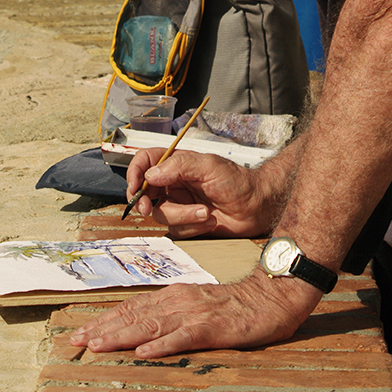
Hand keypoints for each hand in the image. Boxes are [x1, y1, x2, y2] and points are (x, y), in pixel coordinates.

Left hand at [69, 268, 319, 357]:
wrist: (269, 297)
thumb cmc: (233, 307)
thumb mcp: (196, 308)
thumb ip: (171, 317)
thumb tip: (141, 332)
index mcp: (172, 296)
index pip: (132, 308)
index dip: (105, 320)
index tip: (81, 333)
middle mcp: (178, 300)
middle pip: (134, 316)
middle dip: (103, 329)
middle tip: (75, 341)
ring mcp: (194, 313)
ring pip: (151, 325)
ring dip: (122, 336)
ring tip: (98, 345)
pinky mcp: (211, 327)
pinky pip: (183, 337)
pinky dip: (162, 345)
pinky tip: (144, 353)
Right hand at [125, 149, 272, 237]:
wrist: (257, 206)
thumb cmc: (237, 181)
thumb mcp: (209, 166)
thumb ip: (179, 166)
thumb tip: (150, 175)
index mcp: (176, 164)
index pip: (145, 162)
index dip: (134, 173)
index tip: (135, 187)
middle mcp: (173, 183)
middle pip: (144, 192)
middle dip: (143, 202)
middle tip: (146, 208)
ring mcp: (179, 204)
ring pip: (161, 214)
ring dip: (182, 216)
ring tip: (206, 213)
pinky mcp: (187, 223)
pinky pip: (176, 230)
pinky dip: (192, 227)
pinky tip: (210, 221)